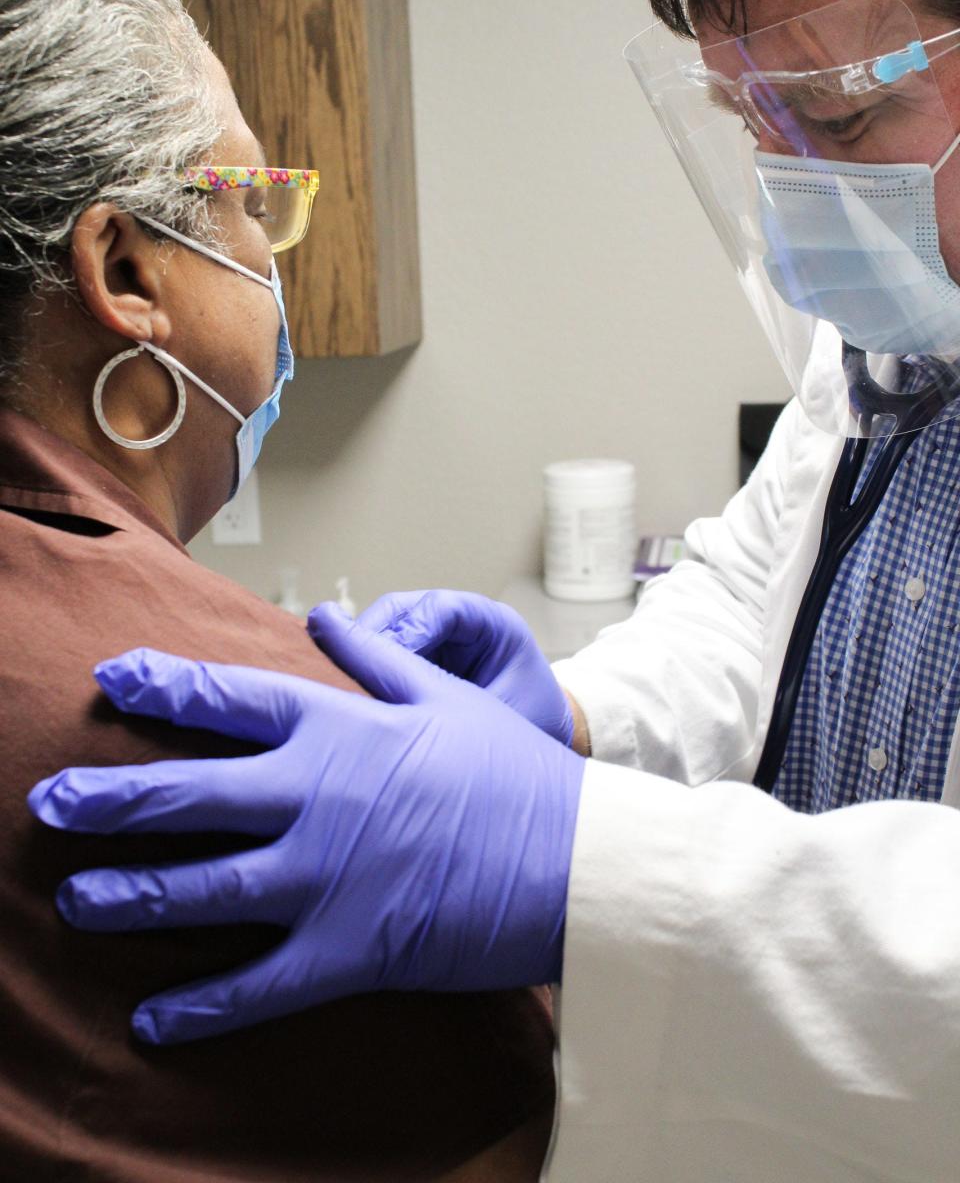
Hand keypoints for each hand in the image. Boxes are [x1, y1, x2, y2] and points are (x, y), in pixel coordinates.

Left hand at [28, 635, 583, 1044]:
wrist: (575, 860)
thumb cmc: (513, 773)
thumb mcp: (444, 696)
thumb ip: (374, 658)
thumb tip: (321, 619)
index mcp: (339, 729)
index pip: (228, 699)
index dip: (162, 686)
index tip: (110, 679)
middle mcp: (316, 797)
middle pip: (188, 793)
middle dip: (110, 798)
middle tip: (50, 802)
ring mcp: (324, 876)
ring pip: (200, 888)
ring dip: (128, 897)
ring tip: (73, 900)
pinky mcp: (345, 950)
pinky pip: (254, 985)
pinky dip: (198, 1007)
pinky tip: (151, 1019)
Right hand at [310, 590, 573, 744]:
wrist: (542, 730)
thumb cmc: (533, 719)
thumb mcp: (508, 715)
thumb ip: (466, 706)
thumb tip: (412, 711)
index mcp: (493, 623)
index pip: (442, 610)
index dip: (410, 631)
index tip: (389, 664)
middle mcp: (458, 620)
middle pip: (401, 609)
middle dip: (370, 637)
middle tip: (344, 673)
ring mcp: (432, 634)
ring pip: (381, 626)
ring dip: (356, 652)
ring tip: (337, 685)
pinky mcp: (412, 652)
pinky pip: (377, 649)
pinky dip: (358, 667)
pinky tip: (343, 693)